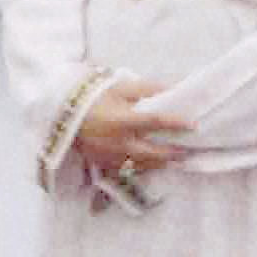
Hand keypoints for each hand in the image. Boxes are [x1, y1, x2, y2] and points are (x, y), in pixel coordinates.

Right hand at [73, 75, 191, 176]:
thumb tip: (173, 87)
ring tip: (174, 161)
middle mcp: (119, 141)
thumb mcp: (120, 88)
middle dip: (171, 154)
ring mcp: (110, 155)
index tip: (193, 125)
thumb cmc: (94, 97)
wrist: (63, 113)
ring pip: (141, 164)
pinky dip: (141, 167)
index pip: (156, 122)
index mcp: (123, 119)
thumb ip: (147, 88)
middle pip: (152, 152)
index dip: (176, 123)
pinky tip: (150, 165)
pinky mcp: (102, 162)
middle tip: (186, 152)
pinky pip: (126, 169)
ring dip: (159, 163)